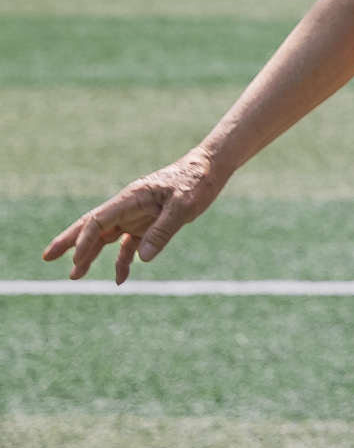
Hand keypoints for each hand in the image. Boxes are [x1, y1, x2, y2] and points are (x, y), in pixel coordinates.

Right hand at [43, 148, 228, 283]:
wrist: (211, 169)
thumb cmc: (196, 182)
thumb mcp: (183, 206)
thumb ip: (163, 231)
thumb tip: (142, 258)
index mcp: (132, 198)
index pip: (99, 219)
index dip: (85, 239)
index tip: (75, 258)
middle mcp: (129, 207)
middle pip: (93, 226)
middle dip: (70, 242)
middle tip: (47, 257)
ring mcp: (136, 216)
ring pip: (106, 238)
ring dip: (90, 255)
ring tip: (74, 276)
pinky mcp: (148, 224)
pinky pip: (128, 245)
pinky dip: (122, 261)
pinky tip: (120, 279)